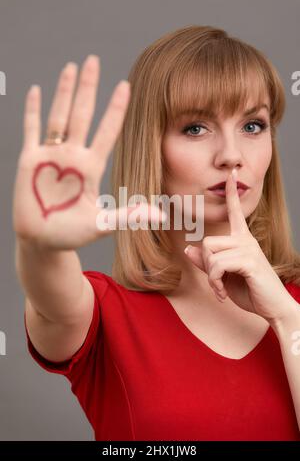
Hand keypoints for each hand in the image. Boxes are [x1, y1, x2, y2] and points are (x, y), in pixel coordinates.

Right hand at [13, 55, 164, 249]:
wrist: (43, 242)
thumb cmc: (72, 235)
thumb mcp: (101, 225)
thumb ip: (127, 216)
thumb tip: (159, 216)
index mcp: (90, 167)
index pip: (106, 131)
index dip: (115, 109)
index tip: (126, 86)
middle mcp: (73, 156)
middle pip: (82, 114)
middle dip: (89, 87)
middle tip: (95, 60)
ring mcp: (50, 156)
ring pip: (58, 116)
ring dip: (64, 92)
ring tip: (72, 66)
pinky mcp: (29, 161)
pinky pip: (31, 130)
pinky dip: (32, 111)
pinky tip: (37, 90)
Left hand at [184, 168, 296, 323]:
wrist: (272, 308)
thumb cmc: (249, 290)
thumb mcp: (223, 276)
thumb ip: (207, 262)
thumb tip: (188, 248)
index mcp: (242, 239)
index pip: (235, 211)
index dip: (232, 192)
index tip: (232, 173)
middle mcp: (246, 240)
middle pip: (207, 242)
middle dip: (206, 265)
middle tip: (216, 282)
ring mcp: (248, 249)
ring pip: (210, 254)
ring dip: (210, 278)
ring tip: (220, 290)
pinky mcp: (249, 261)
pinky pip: (217, 266)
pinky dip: (214, 284)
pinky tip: (223, 295)